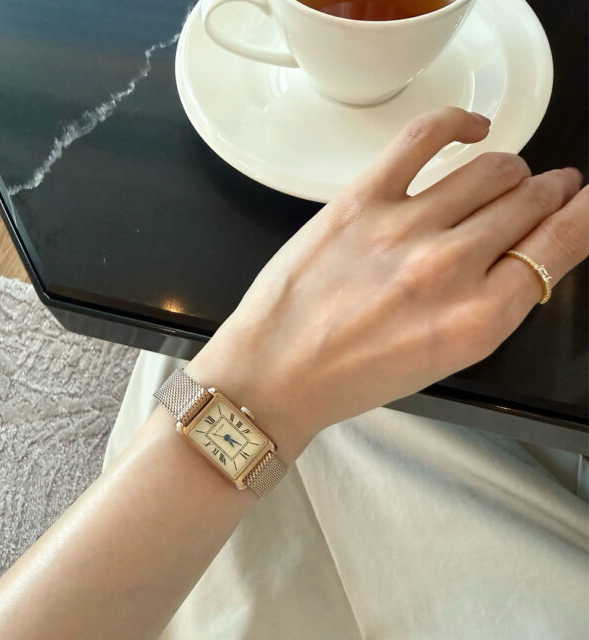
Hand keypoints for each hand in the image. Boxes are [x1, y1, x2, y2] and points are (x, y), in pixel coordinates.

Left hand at [186, 107, 588, 461]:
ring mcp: (405, 227)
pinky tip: (471, 128)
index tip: (583, 204)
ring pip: (490, 170)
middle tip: (547, 189)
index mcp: (476, 320)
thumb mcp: (440, 358)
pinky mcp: (361, 200)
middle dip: (547, 193)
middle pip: (527, 204)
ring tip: (508, 175)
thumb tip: (522, 254)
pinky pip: (424, 136)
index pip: (557, 247)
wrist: (276, 372)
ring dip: (510, 170)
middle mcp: (449, 269)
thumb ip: (490, 306)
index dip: (581, 218)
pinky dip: (458, 122)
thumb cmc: (351, 376)